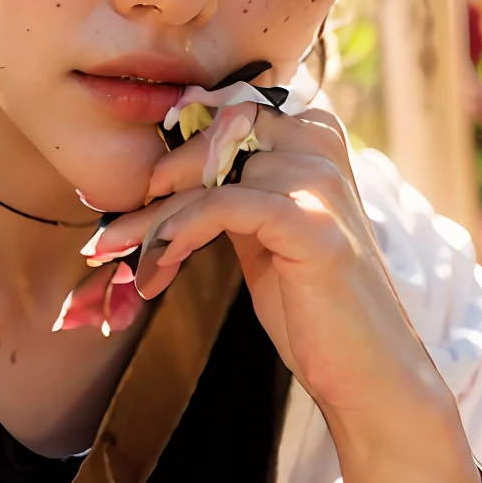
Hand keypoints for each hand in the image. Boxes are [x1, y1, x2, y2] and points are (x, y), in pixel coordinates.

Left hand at [89, 105, 481, 482]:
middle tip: (114, 228)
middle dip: (156, 179)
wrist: (367, 372)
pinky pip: (222, 206)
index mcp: (314, 136)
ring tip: (115, 254)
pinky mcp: (311, 224)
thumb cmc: (312, 308)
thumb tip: (163, 173)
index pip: (225, 110)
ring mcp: (320, 182)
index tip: (133, 189)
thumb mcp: (263, 236)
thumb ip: (231, 194)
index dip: (174, 143)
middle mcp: (321, 146)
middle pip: (213, 135)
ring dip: (153, 219)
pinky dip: (178, 232)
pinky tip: (155, 267)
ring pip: (207, 175)